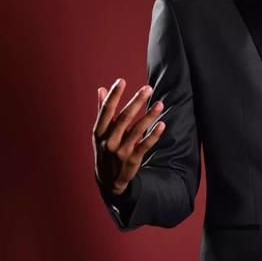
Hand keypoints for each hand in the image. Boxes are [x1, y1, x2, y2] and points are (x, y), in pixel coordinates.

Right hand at [93, 78, 164, 193]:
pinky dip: (153, 135)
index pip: (106, 110)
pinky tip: (162, 125)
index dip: (113, 95)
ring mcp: (120, 151)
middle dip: (136, 102)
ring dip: (149, 116)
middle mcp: (108, 141)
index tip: (121, 80)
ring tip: (160, 104)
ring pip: (137, 131)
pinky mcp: (132, 160)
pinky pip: (145, 146)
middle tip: (148, 88)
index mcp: (99, 132)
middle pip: (124, 118)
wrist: (108, 180)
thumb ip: (102, 111)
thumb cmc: (104, 150)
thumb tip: (100, 89)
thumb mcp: (99, 133)